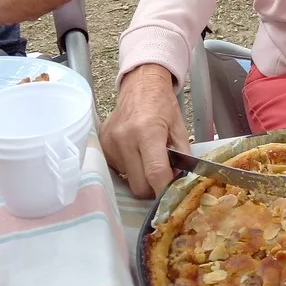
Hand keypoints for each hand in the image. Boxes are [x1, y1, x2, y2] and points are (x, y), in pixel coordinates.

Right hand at [100, 64, 190, 196]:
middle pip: (139, 185)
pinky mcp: (102, 145)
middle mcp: (125, 139)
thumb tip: (181, 182)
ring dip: (140, 177)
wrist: (140, 85)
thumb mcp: (180, 127)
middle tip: (162, 177)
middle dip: (153, 187)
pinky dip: (130, 168)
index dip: (164, 190)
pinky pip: (117, 170)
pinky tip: (136, 154)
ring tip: (148, 158)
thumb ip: (183, 156)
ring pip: (128, 180)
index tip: (171, 200)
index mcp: (148, 131)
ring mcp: (110, 143)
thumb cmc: (163, 105)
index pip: (155, 172)